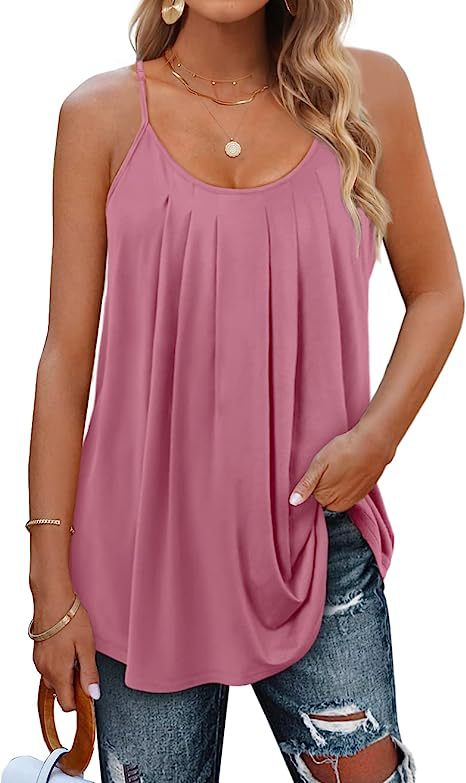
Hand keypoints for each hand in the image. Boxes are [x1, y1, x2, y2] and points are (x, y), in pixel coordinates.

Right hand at [31, 584, 100, 711]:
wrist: (52, 599)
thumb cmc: (70, 619)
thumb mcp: (86, 646)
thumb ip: (89, 673)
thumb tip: (93, 695)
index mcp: (58, 673)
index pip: (66, 704)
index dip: (80, 701)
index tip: (90, 690)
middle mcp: (45, 670)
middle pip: (60, 692)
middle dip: (73, 685)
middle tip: (85, 664)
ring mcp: (39, 662)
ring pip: (53, 679)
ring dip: (65, 674)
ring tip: (76, 653)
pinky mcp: (37, 653)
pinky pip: (48, 668)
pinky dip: (58, 665)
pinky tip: (67, 648)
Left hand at [288, 422, 394, 510]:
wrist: (373, 443)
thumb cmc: (345, 450)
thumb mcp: (318, 464)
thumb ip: (306, 485)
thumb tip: (293, 502)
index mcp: (326, 497)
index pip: (315, 495)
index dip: (317, 481)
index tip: (322, 469)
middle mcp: (341, 503)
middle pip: (328, 498)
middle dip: (327, 485)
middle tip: (332, 467)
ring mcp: (354, 499)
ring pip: (340, 497)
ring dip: (340, 485)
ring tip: (343, 466)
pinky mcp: (366, 492)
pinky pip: (353, 493)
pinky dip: (352, 483)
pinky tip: (352, 469)